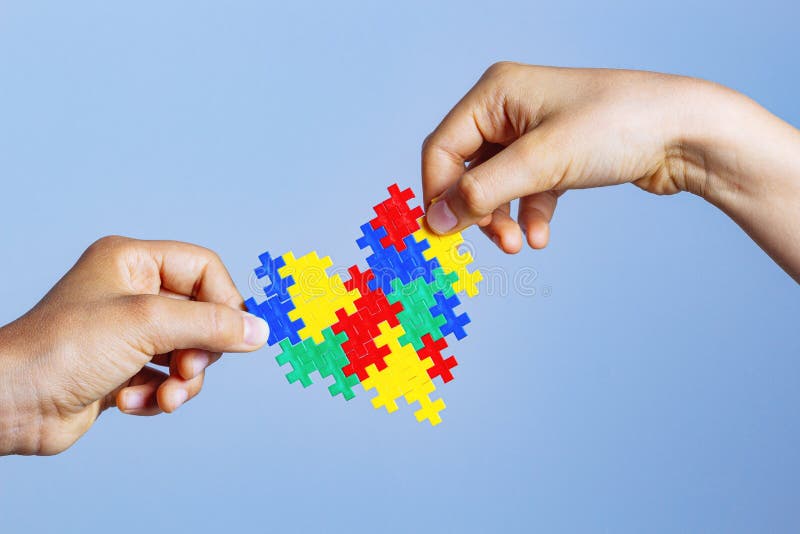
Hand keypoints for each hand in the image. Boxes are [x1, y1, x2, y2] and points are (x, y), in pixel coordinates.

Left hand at [0, 236, 268, 454]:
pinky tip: (134, 402)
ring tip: (163, 396)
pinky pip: (165, 378)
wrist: (11, 404)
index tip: (236, 335)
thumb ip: (211, 325)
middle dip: (199, 350)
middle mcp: (132, 292)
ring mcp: (127, 332)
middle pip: (201, 314)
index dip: (225, 301)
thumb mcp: (148, 324)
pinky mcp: (122, 369)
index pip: (204, 269)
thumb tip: (261, 331)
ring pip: (187, 352)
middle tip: (186, 370)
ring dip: (182, 380)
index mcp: (133, 262)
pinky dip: (158, 393)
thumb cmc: (64, 348)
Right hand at [421, 63, 799, 279]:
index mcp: (495, 93)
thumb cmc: (617, 127)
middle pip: (466, 168)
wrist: (687, 133)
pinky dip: (529, 215)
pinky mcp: (557, 154)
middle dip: (476, 210)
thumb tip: (434, 223)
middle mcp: (509, 108)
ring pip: (495, 184)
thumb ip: (481, 193)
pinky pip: (526, 190)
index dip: (439, 193)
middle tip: (494, 243)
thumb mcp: (541, 162)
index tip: (443, 235)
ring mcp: (533, 131)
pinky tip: (541, 237)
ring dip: (501, 218)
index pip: (442, 148)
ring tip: (519, 245)